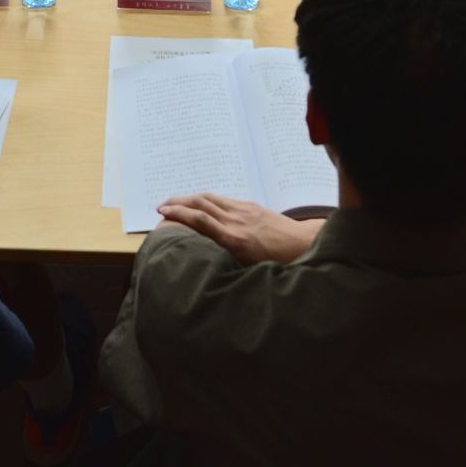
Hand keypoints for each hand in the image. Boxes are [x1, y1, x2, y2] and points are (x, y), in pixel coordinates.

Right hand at [156, 193, 323, 264]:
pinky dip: (206, 199)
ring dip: (189, 198)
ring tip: (174, 202)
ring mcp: (244, 210)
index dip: (179, 213)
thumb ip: (227, 261)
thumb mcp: (249, 269)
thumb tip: (204, 263)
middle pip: (201, 203)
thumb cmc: (278, 263)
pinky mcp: (251, 206)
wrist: (304, 245)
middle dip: (178, 202)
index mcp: (235, 239)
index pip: (201, 219)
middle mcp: (237, 221)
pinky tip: (199, 204)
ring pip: (211, 198)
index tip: (162, 212)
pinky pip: (223, 200)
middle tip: (161, 206)